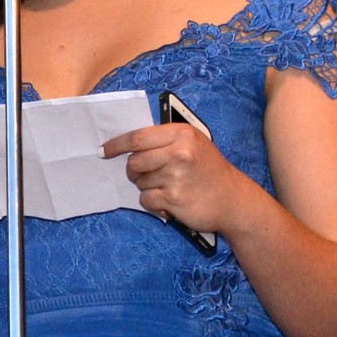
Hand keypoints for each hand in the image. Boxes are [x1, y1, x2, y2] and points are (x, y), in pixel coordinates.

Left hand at [102, 122, 252, 234]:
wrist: (232, 199)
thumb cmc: (209, 170)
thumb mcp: (193, 144)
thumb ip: (165, 141)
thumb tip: (128, 144)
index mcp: (182, 134)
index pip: (138, 137)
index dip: (117, 145)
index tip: (104, 150)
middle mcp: (179, 152)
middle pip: (134, 161)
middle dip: (134, 171)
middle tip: (146, 175)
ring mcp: (176, 176)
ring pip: (140, 182)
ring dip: (148, 187)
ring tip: (169, 186)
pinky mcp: (174, 198)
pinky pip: (146, 199)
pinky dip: (153, 202)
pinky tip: (169, 200)